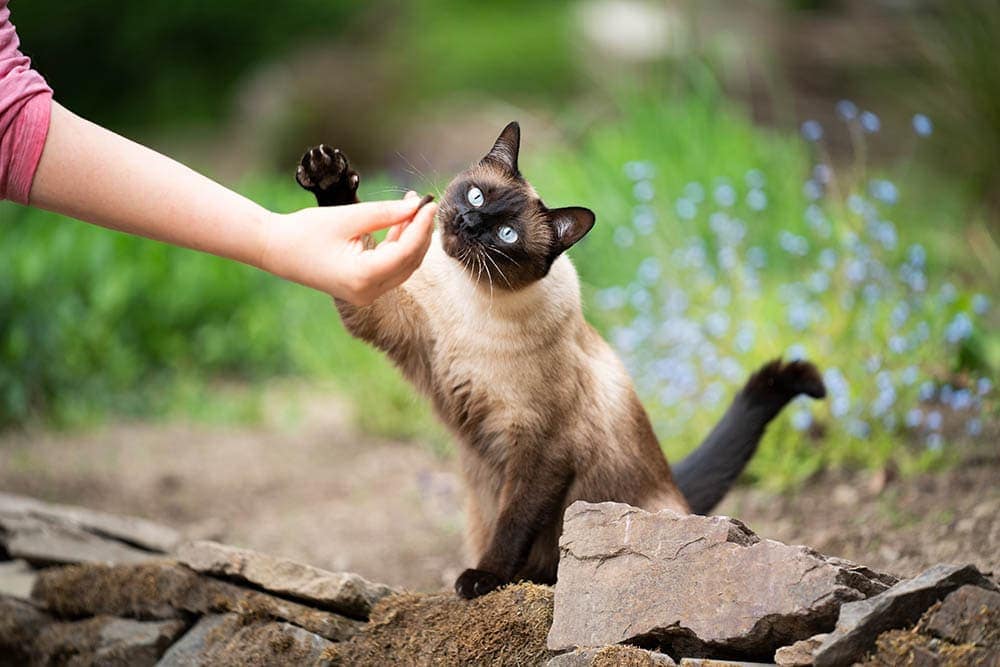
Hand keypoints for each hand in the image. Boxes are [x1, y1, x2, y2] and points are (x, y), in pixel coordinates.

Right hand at [260, 193, 436, 304]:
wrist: (277, 250)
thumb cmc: (306, 231)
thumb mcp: (348, 217)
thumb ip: (385, 213)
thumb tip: (416, 207)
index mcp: (362, 277)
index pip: (405, 252)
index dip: (421, 227)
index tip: (429, 204)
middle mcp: (368, 292)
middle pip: (409, 261)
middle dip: (420, 232)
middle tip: (424, 203)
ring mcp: (366, 294)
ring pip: (403, 266)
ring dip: (411, 238)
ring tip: (412, 207)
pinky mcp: (364, 288)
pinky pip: (391, 267)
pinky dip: (398, 246)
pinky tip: (400, 222)